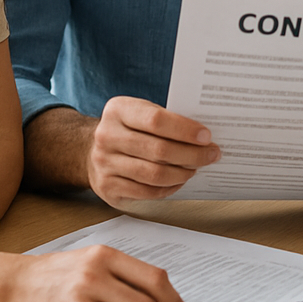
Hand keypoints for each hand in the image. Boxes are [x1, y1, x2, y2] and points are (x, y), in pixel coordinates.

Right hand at [0, 244, 183, 301]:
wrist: (13, 283)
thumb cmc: (55, 275)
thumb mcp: (89, 261)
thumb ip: (118, 272)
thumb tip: (153, 293)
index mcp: (107, 254)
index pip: (154, 275)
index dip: (172, 295)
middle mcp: (100, 269)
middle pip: (151, 295)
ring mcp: (88, 290)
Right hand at [87, 96, 220, 208]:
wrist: (91, 149)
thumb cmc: (128, 129)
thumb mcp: (140, 113)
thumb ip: (166, 120)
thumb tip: (204, 136)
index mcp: (118, 110)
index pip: (156, 120)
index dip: (185, 130)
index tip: (206, 136)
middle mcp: (107, 136)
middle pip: (159, 150)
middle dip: (192, 154)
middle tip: (212, 155)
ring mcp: (104, 163)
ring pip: (154, 174)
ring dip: (182, 173)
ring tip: (195, 167)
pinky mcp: (107, 187)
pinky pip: (147, 192)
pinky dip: (169, 188)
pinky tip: (179, 180)